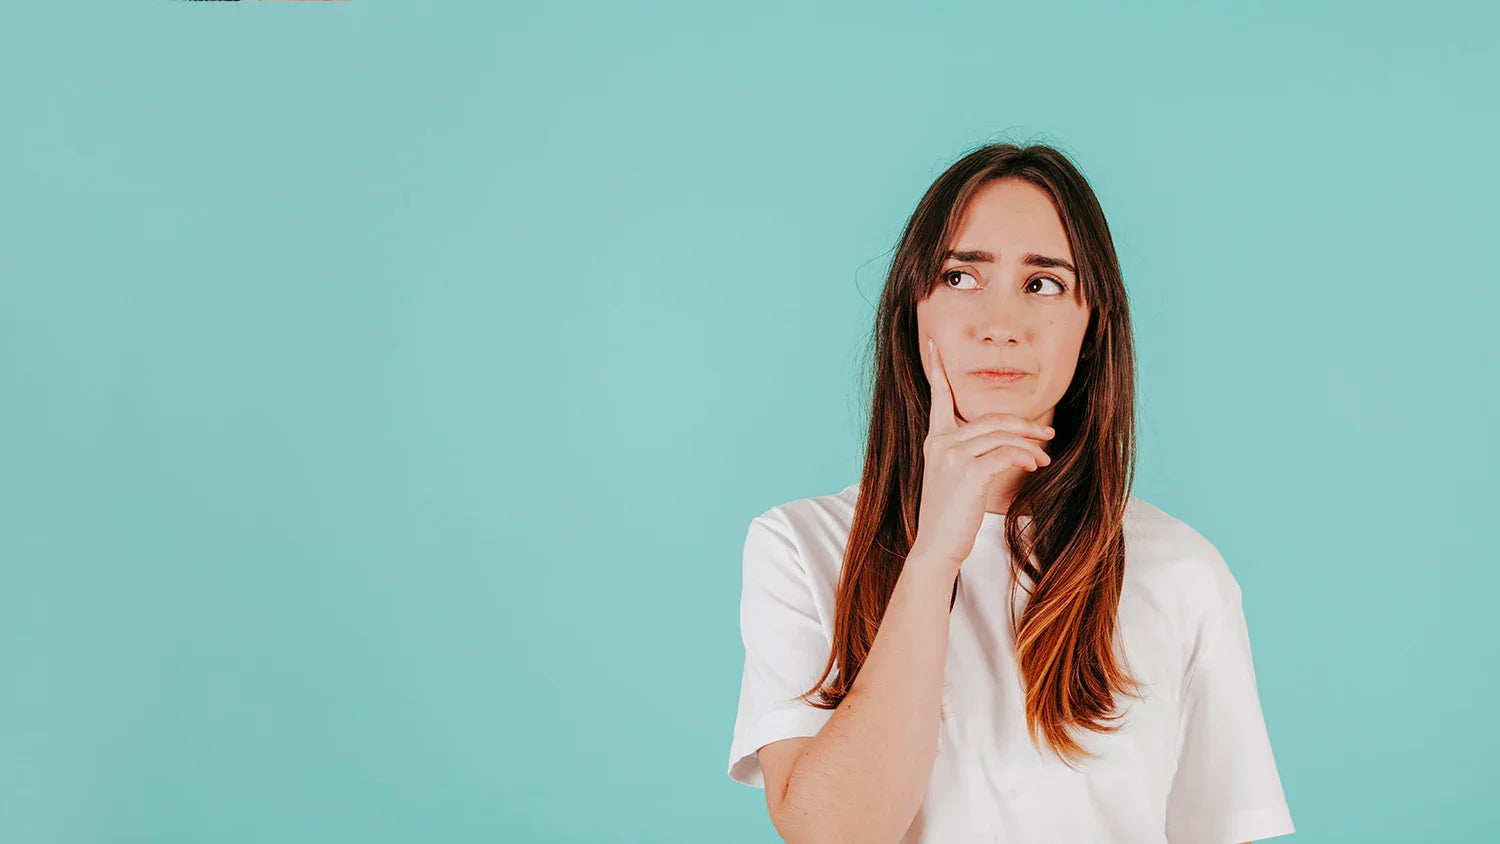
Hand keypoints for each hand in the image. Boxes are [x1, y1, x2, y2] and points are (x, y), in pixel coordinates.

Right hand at [909, 336, 1054, 570]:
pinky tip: (1035, 466)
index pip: (937, 396)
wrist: (936, 548)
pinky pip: (1005, 454)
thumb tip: (1005, 443)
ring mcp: (951, 455)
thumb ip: (969, 453)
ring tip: (1045, 456)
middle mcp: (939, 441)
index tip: (934, 343)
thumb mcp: (954, 478)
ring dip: (1030, 444)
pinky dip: (1025, 457)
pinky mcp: (967, 472)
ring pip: (1001, 434)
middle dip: (1024, 424)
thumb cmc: (949, 516)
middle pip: (990, 418)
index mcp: (934, 439)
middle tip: (1047, 434)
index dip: (937, 368)